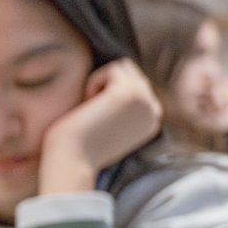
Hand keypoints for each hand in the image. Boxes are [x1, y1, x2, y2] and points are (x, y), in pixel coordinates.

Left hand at [38, 59, 163, 195]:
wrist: (72, 160)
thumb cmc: (80, 147)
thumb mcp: (108, 129)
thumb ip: (120, 111)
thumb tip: (117, 82)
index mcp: (151, 121)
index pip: (138, 87)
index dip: (111, 95)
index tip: (98, 120)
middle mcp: (154, 111)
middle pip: (132, 74)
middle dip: (107, 86)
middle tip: (93, 113)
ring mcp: (145, 101)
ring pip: (124, 68)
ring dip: (102, 81)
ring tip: (91, 106)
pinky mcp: (130, 92)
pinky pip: (113, 68)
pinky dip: (94, 81)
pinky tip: (88, 103)